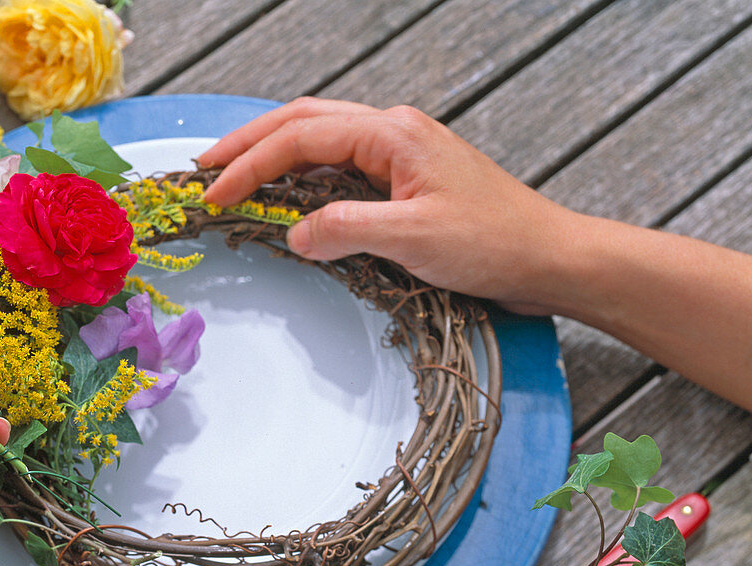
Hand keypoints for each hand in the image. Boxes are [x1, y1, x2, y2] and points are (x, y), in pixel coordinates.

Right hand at [200, 97, 751, 411]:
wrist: (548, 257)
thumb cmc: (493, 243)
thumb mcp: (413, 240)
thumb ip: (345, 229)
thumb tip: (293, 233)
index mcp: (391, 133)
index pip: (301, 137)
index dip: (250, 164)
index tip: (214, 195)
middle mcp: (391, 132)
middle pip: (303, 121)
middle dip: (249, 143)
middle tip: (204, 168)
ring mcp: (398, 154)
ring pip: (319, 139)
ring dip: (272, 155)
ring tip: (231, 176)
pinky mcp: (404, 181)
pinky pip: (339, 168)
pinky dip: (301, 178)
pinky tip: (285, 197)